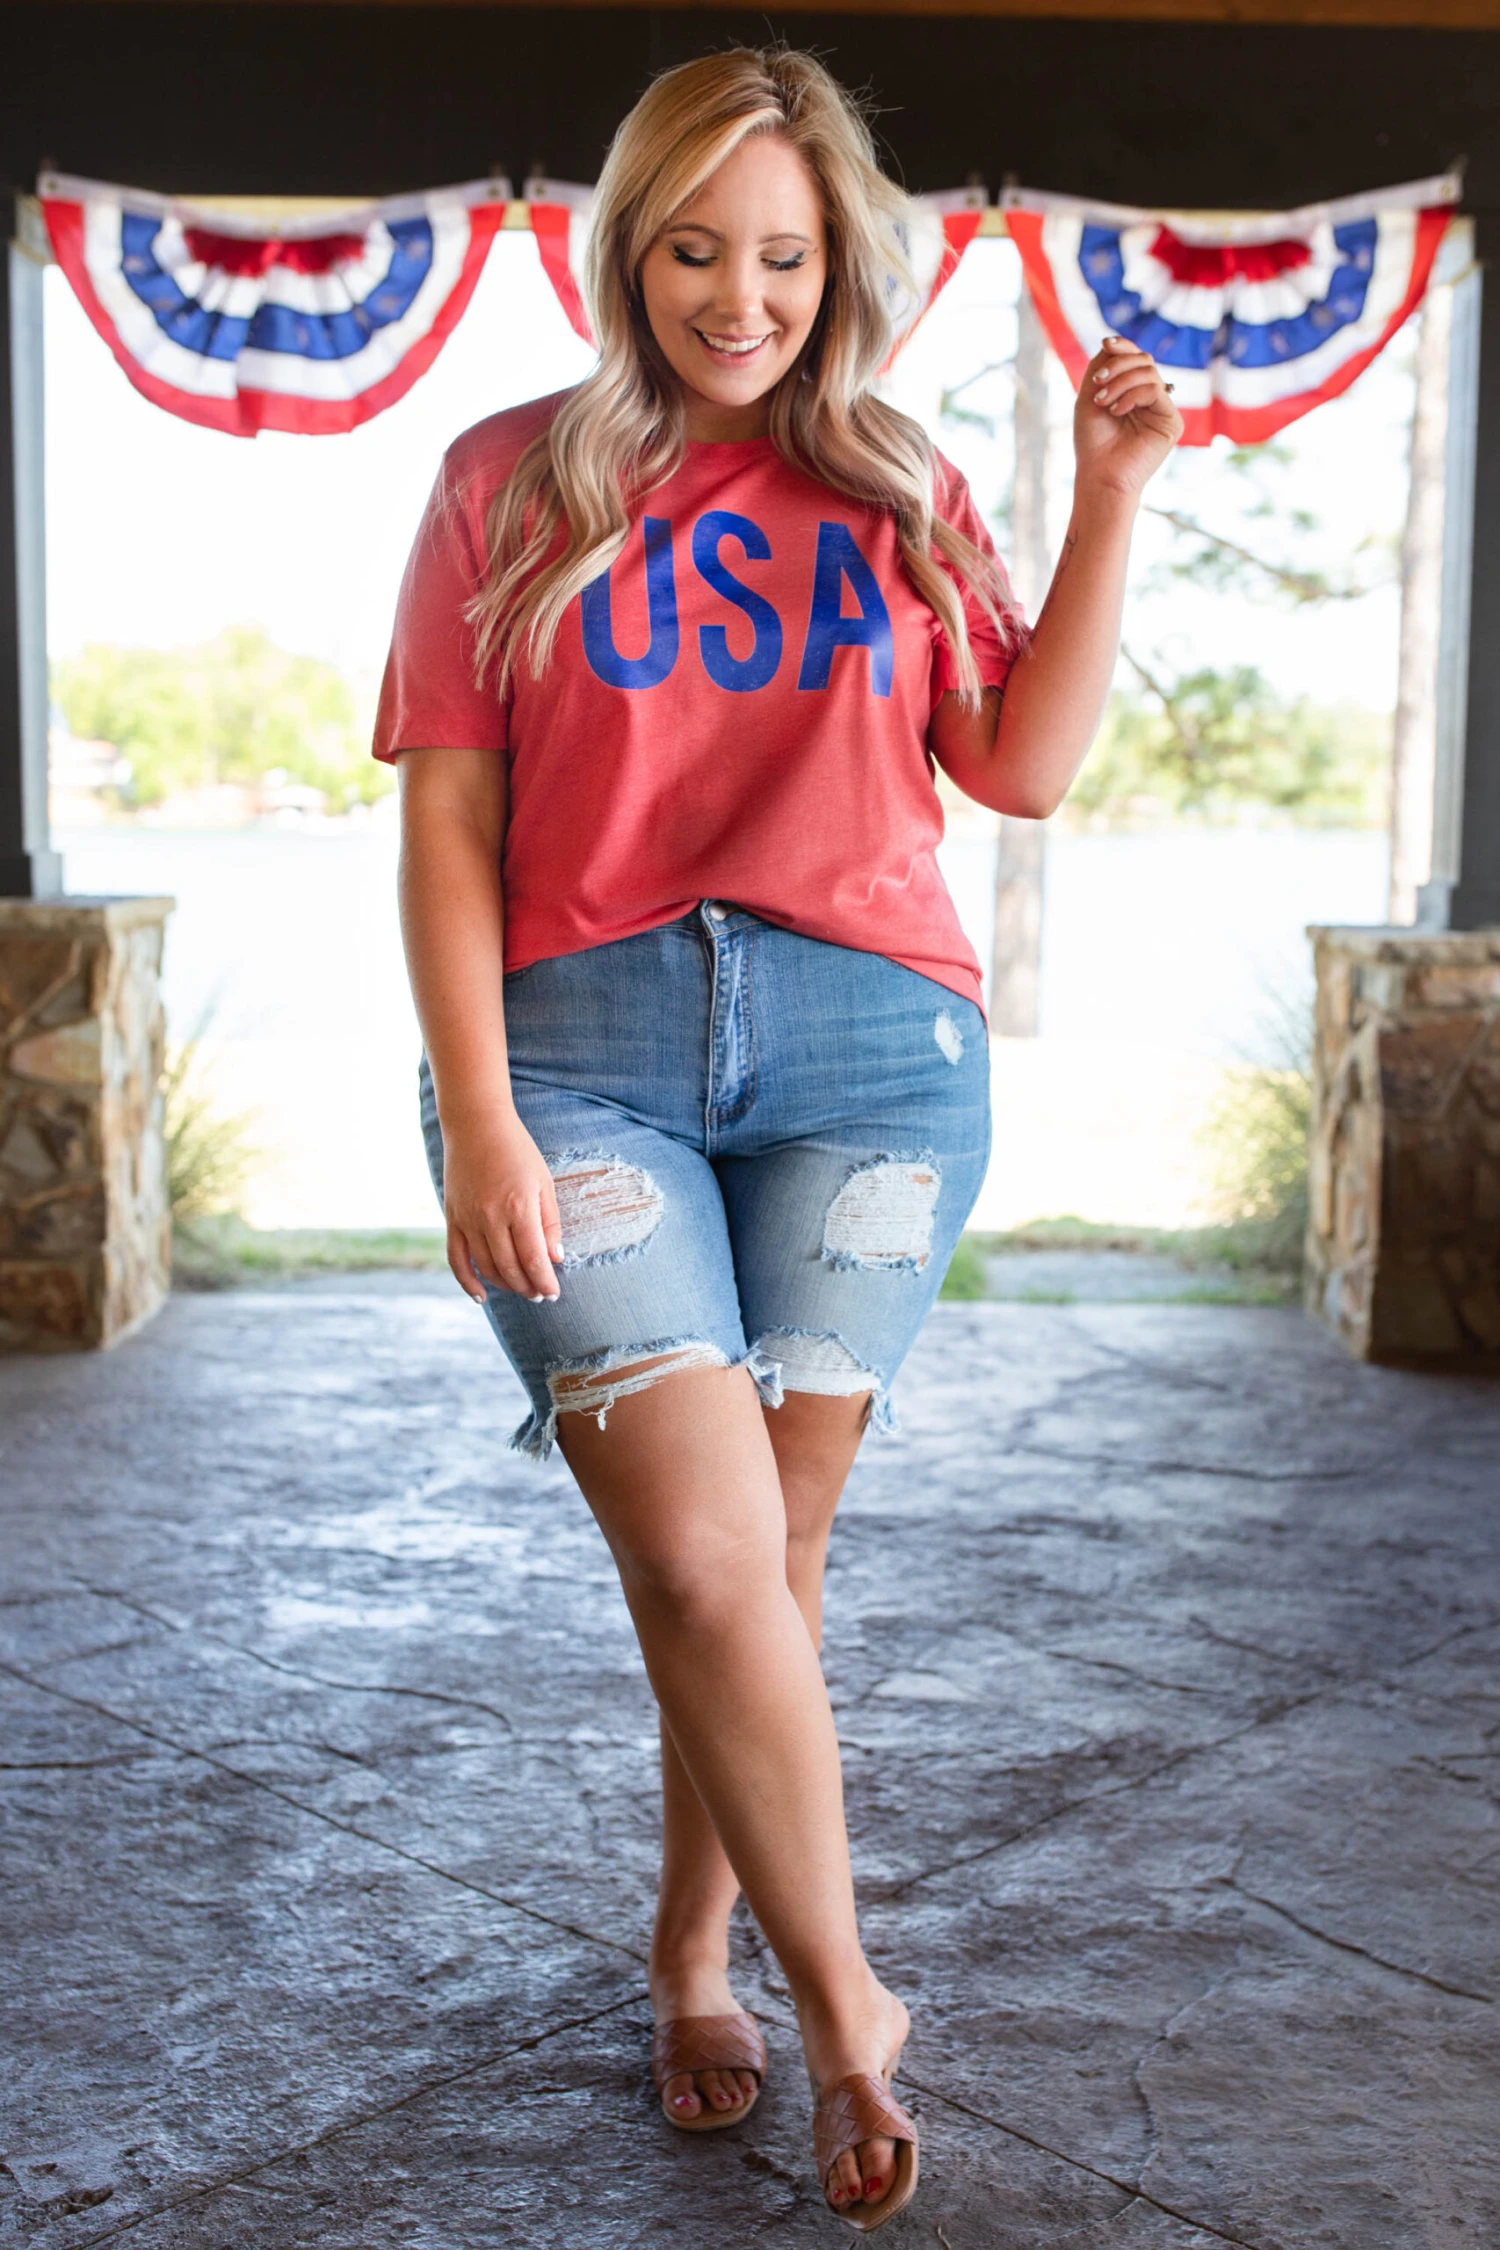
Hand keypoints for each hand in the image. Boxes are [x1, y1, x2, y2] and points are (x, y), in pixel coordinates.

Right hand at [440, 1107, 562, 1302]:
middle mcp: (491, 1217)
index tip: (553, 1293)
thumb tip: (555, 1258)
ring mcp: (468, 1219)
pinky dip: (467, 1281)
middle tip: (541, 1294)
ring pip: (487, 1267)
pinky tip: (480, 1296)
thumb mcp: (543, 1181)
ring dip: (506, 1285)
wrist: (476, 1124)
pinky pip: (457, 1259)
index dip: (545, 1282)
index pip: (534, 1259)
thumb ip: (550, 1222)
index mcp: (519, 1207)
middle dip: (529, 1287)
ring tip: (521, 1289)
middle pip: (511, 1268)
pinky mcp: (452, 1218)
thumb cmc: (516, 1149)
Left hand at [1074, 335, 1182, 498]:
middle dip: (1118, 366)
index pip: (1135, 358)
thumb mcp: (1090, 395)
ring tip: (1103, 402)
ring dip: (1121, 382)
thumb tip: (1113, 342)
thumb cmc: (1092, 442)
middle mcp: (1151, 399)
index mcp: (1133, 392)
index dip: (1123, 346)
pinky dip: (1132, 395)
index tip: (1105, 344)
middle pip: (1143, 360)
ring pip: (1149, 372)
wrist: (1099, 476)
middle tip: (1098, 384)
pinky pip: (1155, 390)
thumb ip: (1101, 366)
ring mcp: (1162, 410)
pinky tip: (1117, 411)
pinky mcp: (1172, 422)